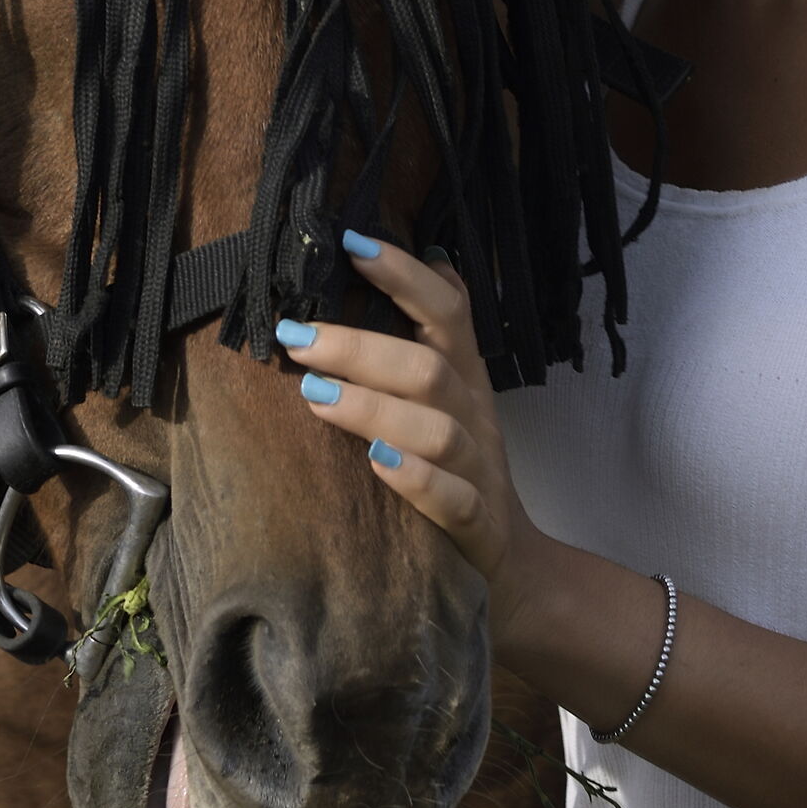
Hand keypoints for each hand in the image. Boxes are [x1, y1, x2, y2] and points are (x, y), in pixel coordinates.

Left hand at [275, 235, 544, 635]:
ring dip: (374, 408)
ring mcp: (478, 470)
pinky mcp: (475, 524)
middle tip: (295, 336)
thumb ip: (423, 340)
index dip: (405, 275)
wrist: (511, 564)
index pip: (448, 310)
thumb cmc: (454, 468)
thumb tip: (400, 260)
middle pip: (428, 368)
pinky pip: (451, 498)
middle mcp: (474, 414)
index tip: (350, 243)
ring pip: (436, 430)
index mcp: (465, 376)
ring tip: (314, 395)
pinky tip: (375, 463)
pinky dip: (415, 478)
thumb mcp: (446, 399)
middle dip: (361, 347)